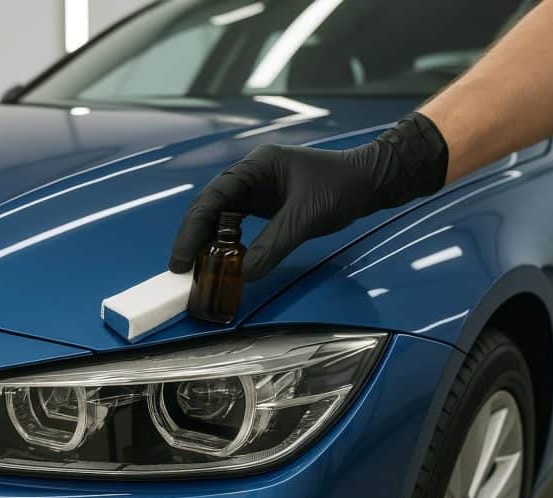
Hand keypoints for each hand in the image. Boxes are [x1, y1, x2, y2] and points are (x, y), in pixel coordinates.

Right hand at [169, 113, 448, 280]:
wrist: (370, 181)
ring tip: (199, 269)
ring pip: (221, 217)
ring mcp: (256, 189)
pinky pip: (238, 225)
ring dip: (210, 243)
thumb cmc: (341, 188)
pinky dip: (229, 244)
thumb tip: (244, 274)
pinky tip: (226, 261)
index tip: (182, 257)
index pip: (212, 198)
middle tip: (182, 269)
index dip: (192, 229)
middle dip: (194, 238)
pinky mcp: (266, 204)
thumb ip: (273, 244)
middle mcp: (250, 175)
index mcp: (255, 167)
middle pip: (210, 208)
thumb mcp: (306, 218)